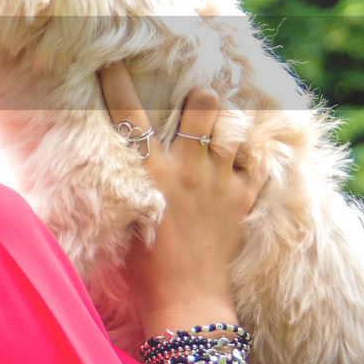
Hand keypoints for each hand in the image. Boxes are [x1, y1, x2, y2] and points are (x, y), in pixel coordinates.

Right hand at [98, 62, 264, 333]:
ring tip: (220, 119)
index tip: (112, 61)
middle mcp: (186, 167)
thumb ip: (124, 183)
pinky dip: (245, 157)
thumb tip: (114, 164)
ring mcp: (219, 181)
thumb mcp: (123, 217)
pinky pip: (251, 163)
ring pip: (230, 130)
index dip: (118, 82)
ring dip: (224, 122)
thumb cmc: (142, 268)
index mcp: (148, 171)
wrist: (186, 302)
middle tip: (196, 94)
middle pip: (200, 107)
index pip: (129, 113)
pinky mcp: (241, 200)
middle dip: (198, 96)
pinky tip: (239, 157)